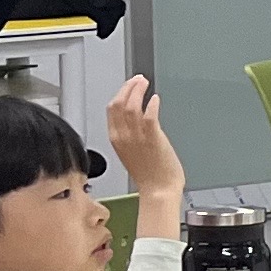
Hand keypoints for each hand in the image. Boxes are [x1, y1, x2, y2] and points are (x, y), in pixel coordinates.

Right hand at [103, 78, 183, 203]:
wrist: (158, 190)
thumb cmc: (149, 174)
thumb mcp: (132, 151)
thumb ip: (131, 134)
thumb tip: (138, 118)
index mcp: (116, 139)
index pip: (111, 110)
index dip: (120, 93)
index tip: (129, 85)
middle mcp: (123, 136)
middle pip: (118, 104)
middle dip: (128, 88)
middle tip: (138, 80)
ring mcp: (137, 136)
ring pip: (131, 106)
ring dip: (138, 91)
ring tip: (145, 84)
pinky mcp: (153, 138)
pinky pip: (149, 115)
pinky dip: (151, 104)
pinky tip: (156, 99)